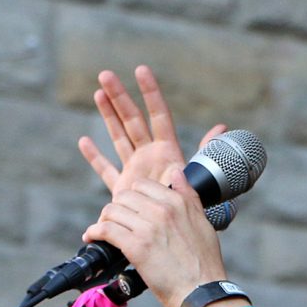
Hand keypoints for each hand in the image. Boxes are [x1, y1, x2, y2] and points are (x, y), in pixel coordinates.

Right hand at [78, 66, 226, 197]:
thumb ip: (206, 151)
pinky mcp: (123, 188)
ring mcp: (135, 170)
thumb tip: (222, 127)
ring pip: (118, 136)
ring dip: (108, 115)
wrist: (176, 236)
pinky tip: (84, 142)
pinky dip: (95, 157)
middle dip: (119, 96)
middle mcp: (150, 155)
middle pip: (132, 120)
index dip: (150, 93)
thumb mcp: (198, 174)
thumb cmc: (190, 207)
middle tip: (105, 74)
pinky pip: (106, 169)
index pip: (158, 115)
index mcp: (168, 151)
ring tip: (98, 92)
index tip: (141, 70)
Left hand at [82, 166, 226, 306]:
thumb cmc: (203, 262)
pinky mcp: (136, 247)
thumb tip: (177, 173)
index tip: (130, 211)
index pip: (141, 185)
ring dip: (104, 221)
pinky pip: (106, 229)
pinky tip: (92, 237)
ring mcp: (148, 227)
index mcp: (178, 202)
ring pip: (112, 211)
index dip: (131, 198)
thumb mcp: (202, 221)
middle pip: (123, 196)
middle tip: (115, 223)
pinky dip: (94, 232)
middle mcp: (162, 210)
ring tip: (103, 232)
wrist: (201, 292)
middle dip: (117, 208)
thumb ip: (188, 195)